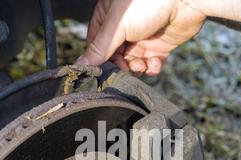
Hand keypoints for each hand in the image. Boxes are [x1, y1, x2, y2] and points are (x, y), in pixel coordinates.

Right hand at [77, 0, 205, 75]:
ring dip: (136, 69)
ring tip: (142, 65)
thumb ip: (100, 48)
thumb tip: (81, 65)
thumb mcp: (117, 25)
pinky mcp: (160, 46)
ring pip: (132, 63)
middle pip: (114, 57)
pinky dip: (151, 68)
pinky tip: (154, 64)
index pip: (96, 45)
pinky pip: (150, 64)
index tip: (103, 71)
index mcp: (109, 16)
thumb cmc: (149, 2)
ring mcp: (142, 37)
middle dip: (120, 66)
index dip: (100, 60)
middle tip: (126, 69)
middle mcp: (124, 27)